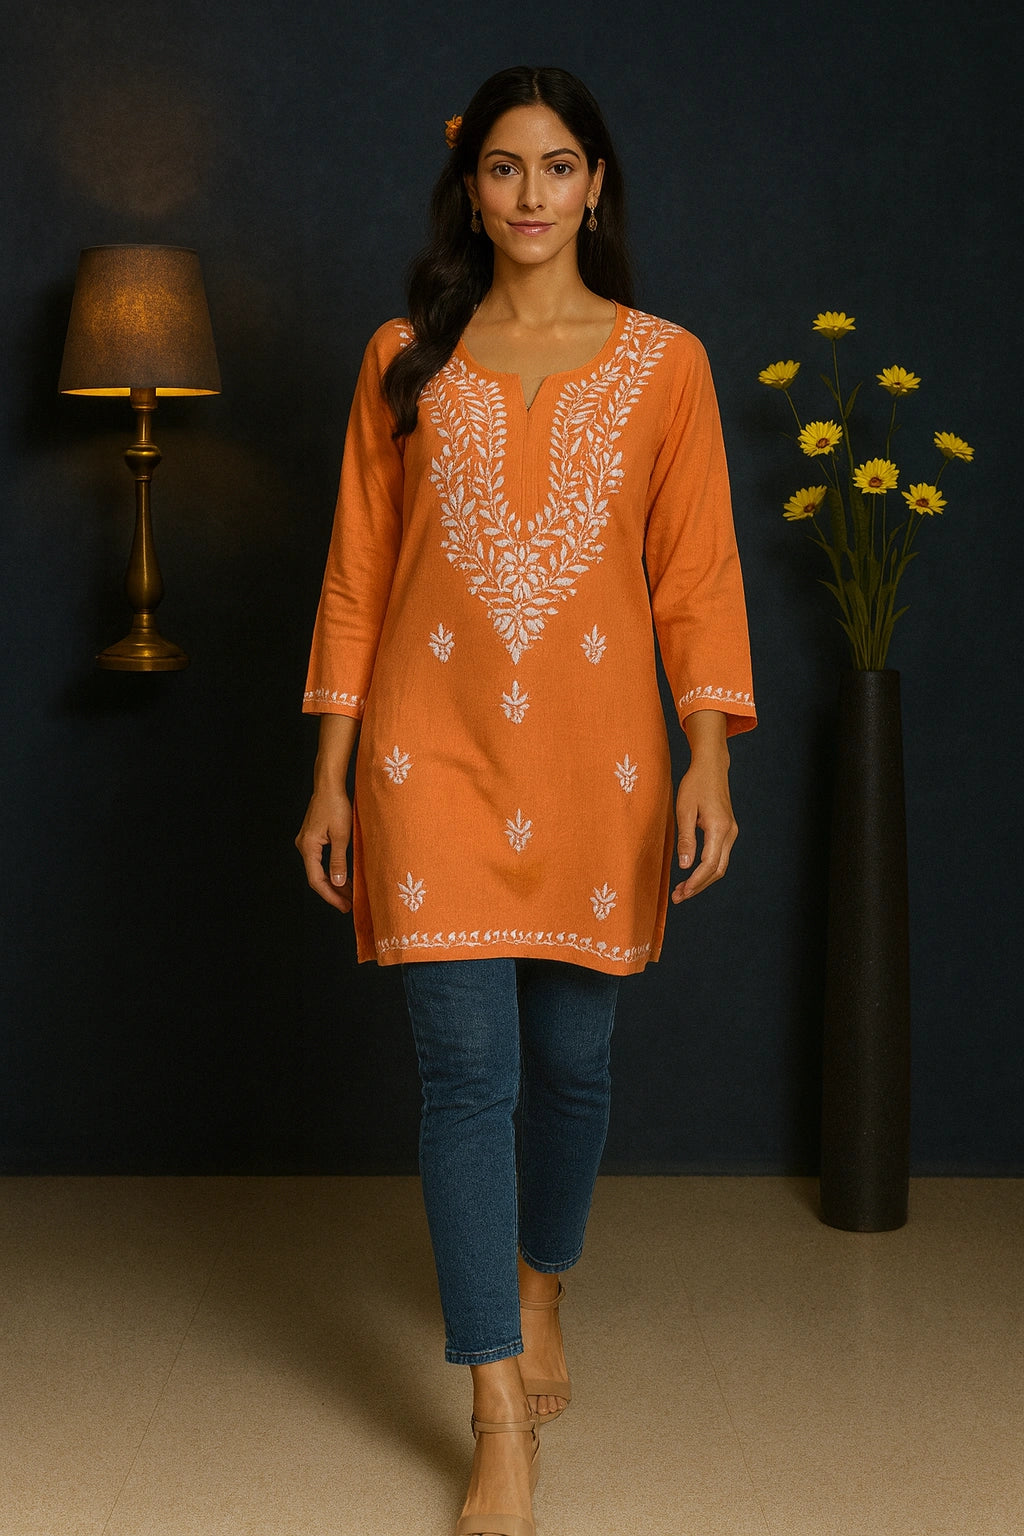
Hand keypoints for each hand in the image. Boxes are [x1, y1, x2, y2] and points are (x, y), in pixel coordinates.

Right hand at [295, 789, 353, 912]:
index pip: (316, 880)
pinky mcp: (312, 839)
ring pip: (318, 870)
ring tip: (349, 895)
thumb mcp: (341, 835)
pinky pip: (320, 861)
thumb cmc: (335, 806)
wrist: (329, 786)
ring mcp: (307, 843)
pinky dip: (331, 871)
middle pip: (316, 877)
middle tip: (348, 905)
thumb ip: (338, 861)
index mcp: (308, 847)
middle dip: (333, 892)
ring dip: (333, 882)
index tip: (344, 906)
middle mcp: (303, 846)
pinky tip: (343, 877)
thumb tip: (337, 882)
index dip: (331, 896)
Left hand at [672, 759, 737, 902]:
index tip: (682, 892)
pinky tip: (692, 873)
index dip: (695, 882)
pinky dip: (707, 869)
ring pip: (720, 865)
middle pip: (717, 870)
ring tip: (683, 889)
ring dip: (703, 879)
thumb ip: (686, 839)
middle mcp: (730, 833)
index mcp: (719, 828)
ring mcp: (731, 832)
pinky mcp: (728, 830)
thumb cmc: (695, 785)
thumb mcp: (684, 810)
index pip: (709, 864)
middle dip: (699, 886)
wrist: (711, 767)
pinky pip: (720, 856)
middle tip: (678, 896)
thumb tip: (685, 866)